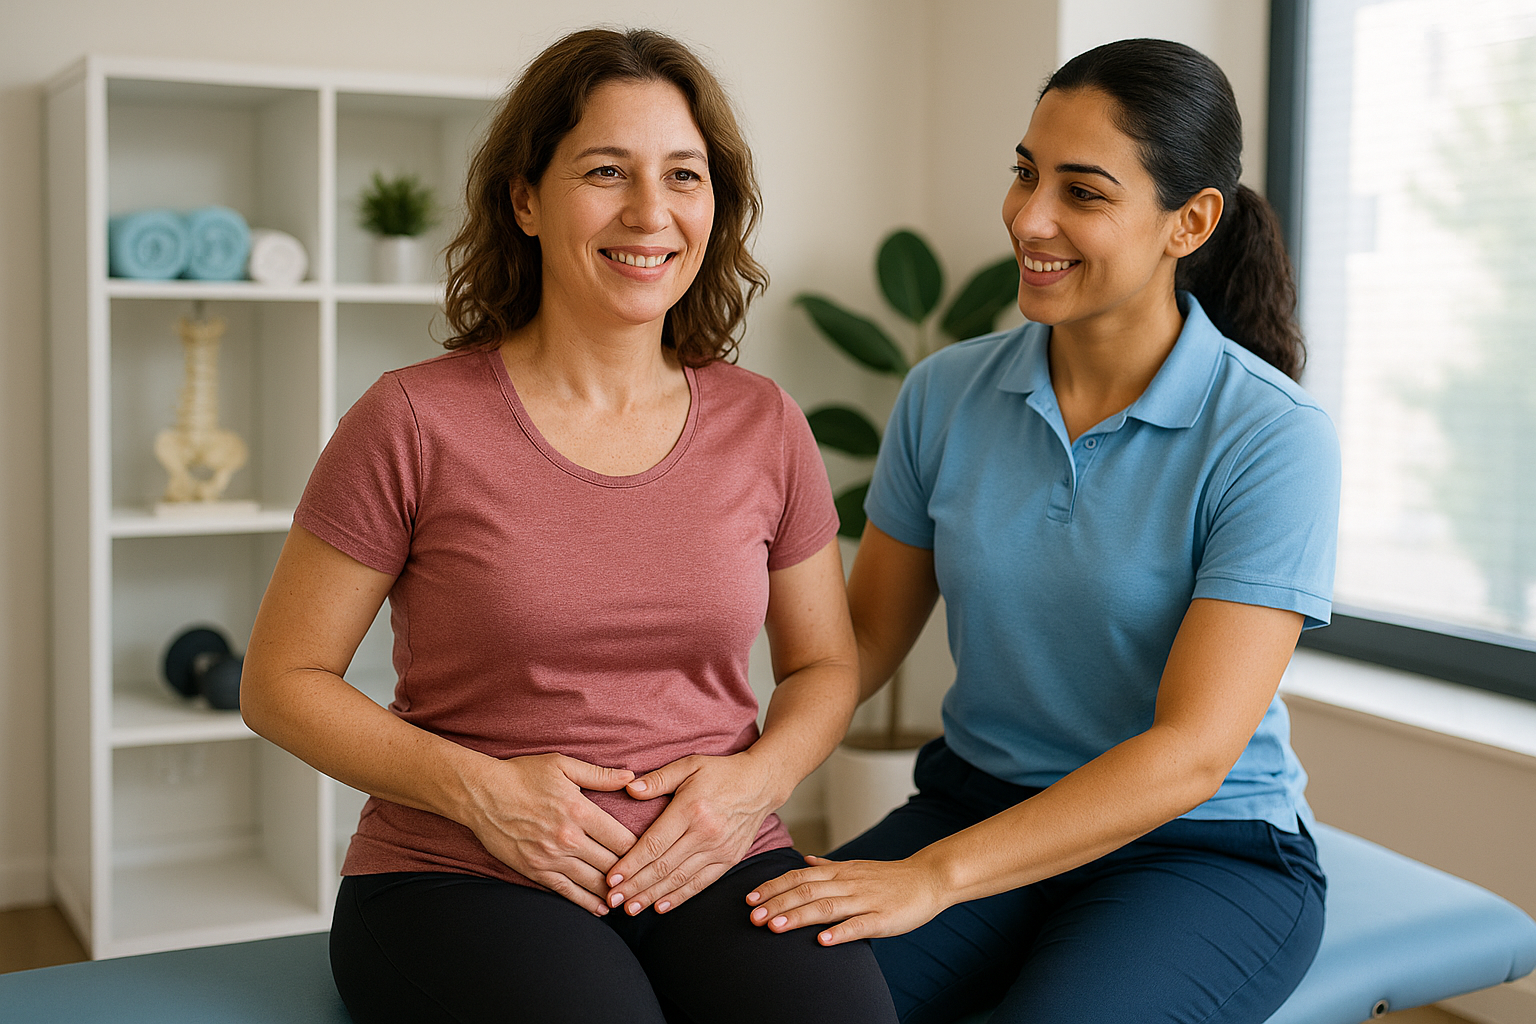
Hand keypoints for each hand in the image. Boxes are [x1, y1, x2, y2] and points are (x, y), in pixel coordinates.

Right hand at [464, 753, 637, 915]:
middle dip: (633, 875)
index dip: (643, 850)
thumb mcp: (562, 764)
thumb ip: (599, 775)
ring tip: (632, 900)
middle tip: (651, 883)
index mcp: (580, 810)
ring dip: (614, 893)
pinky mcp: (535, 871)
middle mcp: (569, 838)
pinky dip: (586, 903)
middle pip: (612, 864)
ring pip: (593, 882)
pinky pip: (566, 892)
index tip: (656, 855)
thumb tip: (631, 778)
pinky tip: (601, 909)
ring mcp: (551, 857)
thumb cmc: (522, 774)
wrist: (480, 794)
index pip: (622, 838)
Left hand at [605, 752, 779, 915]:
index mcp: (691, 809)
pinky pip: (701, 883)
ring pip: (680, 879)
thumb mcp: (689, 764)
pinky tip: (661, 906)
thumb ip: (658, 779)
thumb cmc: (721, 772)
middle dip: (635, 886)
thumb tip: (629, 790)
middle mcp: (705, 832)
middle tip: (612, 900)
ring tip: (631, 908)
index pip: (654, 844)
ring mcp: (720, 849)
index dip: (631, 864)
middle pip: (663, 866)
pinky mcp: (730, 859)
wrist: (761, 783)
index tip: (611, 878)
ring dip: (652, 896)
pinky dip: (680, 897)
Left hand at [744, 853, 948, 945]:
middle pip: (806, 891)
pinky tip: (822, 941)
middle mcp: (847, 882)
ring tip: (775, 928)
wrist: (929, 878)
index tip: (749, 899)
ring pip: (826, 907)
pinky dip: (839, 933)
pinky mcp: (883, 918)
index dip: (773, 888)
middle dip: (777, 904)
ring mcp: (865, 900)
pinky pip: (858, 925)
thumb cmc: (890, 877)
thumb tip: (805, 859)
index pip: (798, 877)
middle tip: (753, 918)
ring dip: (798, 917)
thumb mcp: (856, 866)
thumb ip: (829, 866)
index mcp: (839, 871)